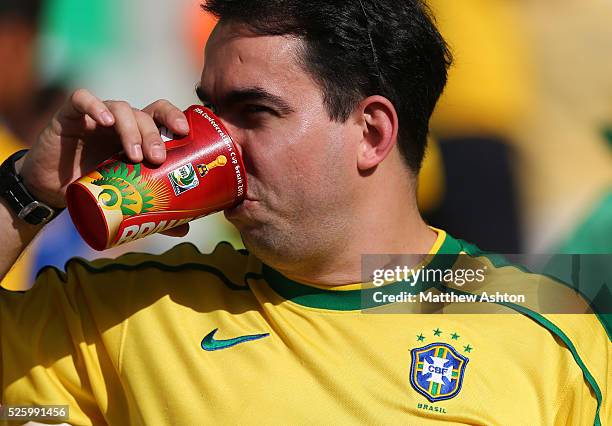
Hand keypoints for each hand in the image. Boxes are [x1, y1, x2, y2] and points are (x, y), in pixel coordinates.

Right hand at [16, 89, 189, 208]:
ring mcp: (95, 117)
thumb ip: (153, 210)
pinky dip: (94, 105)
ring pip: (120, 108)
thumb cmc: (92, 188)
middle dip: (153, 134)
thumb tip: (184, 230)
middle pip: (144, 114)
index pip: (160, 114)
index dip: (174, 117)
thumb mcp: (123, 198)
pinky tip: (105, 120)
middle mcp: (120, 123)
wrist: (51, 191)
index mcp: (138, 135)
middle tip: (157, 157)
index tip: (183, 132)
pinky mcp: (69, 116)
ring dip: (131, 129)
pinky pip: (80, 99)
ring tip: (135, 155)